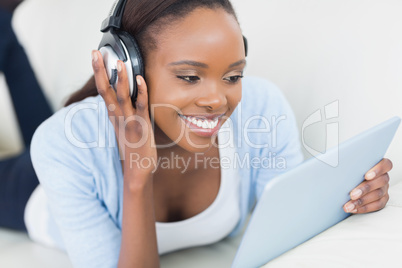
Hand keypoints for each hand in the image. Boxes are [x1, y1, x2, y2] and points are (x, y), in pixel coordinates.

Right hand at [91, 50, 156, 177]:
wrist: (137, 171)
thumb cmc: (133, 148)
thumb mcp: (124, 128)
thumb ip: (122, 113)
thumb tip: (124, 100)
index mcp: (113, 116)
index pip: (102, 91)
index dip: (98, 74)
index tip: (95, 57)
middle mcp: (118, 117)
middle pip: (105, 91)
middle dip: (100, 72)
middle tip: (95, 53)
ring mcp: (129, 122)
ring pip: (122, 97)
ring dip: (121, 80)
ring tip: (119, 62)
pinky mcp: (141, 127)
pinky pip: (141, 106)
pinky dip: (141, 92)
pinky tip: (141, 79)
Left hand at [343, 158, 391, 213]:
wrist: (346, 184)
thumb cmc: (347, 171)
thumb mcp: (346, 165)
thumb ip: (344, 162)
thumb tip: (330, 161)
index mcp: (378, 164)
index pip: (385, 164)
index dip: (378, 169)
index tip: (366, 175)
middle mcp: (383, 176)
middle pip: (380, 181)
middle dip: (365, 189)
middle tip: (352, 194)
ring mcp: (383, 188)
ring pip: (377, 195)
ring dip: (362, 201)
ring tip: (349, 205)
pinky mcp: (382, 200)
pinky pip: (376, 205)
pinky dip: (364, 208)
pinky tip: (353, 209)